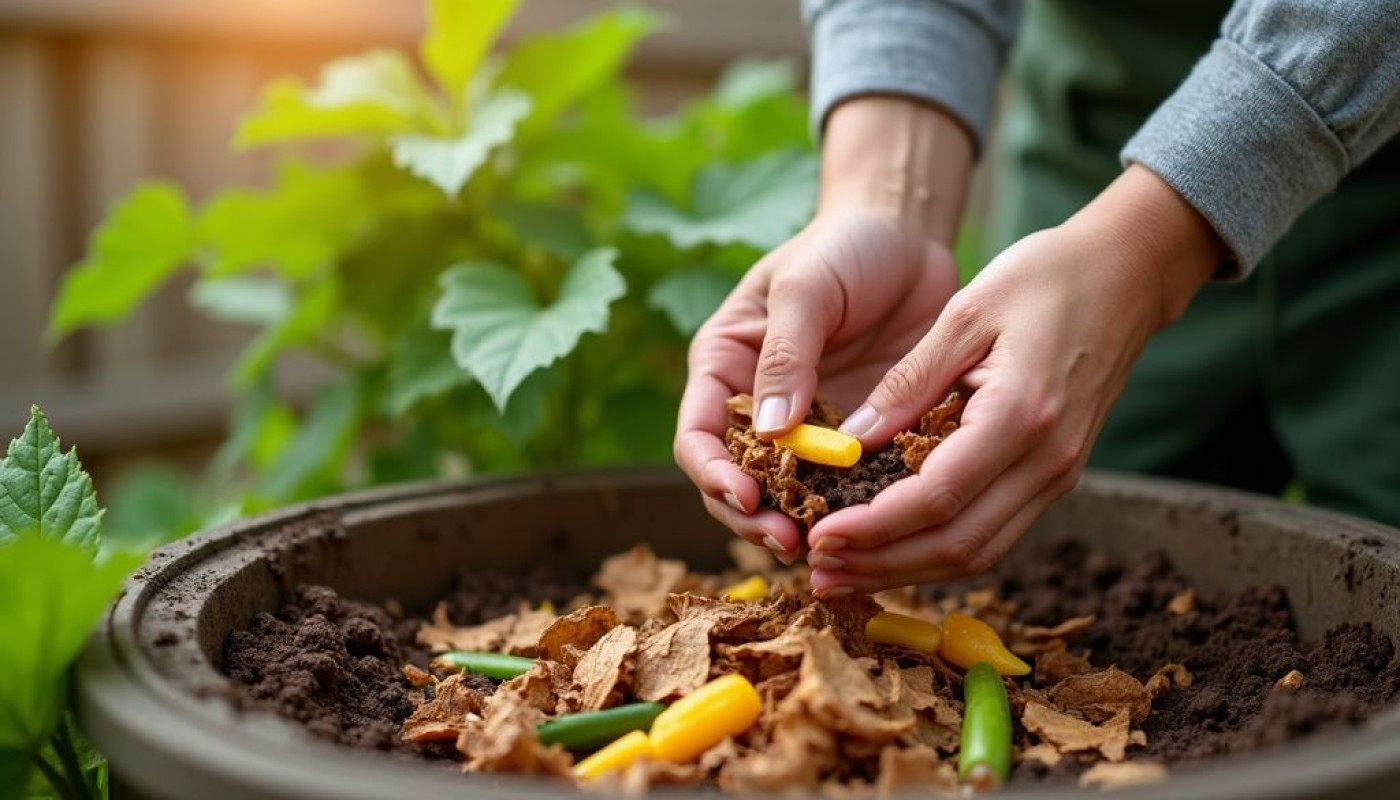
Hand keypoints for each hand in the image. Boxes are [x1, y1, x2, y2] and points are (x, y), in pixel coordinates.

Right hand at [674, 97, 973, 563]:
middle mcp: (758, 406)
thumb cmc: (841, 246)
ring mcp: (808, 428)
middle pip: (736, 481)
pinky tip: (873, 528)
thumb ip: (785, 354)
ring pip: (788, 496)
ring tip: (830, 549)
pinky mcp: (856, 437)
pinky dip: (852, 512)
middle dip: (755, 517)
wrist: (906, 235)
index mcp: (725, 366)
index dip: (714, 475)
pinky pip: (847, 487)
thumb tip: (771, 429)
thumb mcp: (805, 287)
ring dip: (802, 526)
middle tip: (793, 542)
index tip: (748, 496)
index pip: (699, 436)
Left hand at [806, 164, 1223, 594]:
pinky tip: (891, 548)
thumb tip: (852, 443)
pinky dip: (938, 550)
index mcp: (1021, 414)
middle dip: (882, 566)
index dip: (874, 527)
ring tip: (843, 573)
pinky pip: (993, 531)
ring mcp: (1058, 473)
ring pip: (978, 552)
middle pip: (957, 545)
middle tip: (819, 573)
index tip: (821, 536)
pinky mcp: (1055, 474)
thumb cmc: (1044, 277)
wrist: (1128, 274)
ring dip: (906, 570)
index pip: (938, 498)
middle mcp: (1048, 460)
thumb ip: (908, 382)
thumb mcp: (965, 312)